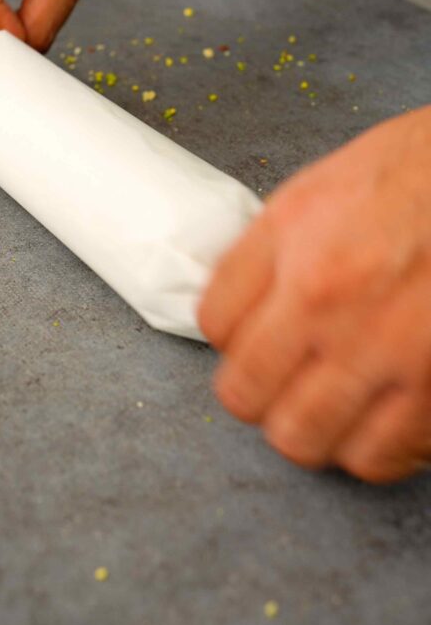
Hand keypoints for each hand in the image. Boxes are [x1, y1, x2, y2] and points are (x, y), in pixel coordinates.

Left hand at [198, 106, 430, 483]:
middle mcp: (327, 292)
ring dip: (310, 428)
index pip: (214, 322)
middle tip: (280, 382)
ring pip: (304, 438)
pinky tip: (380, 419)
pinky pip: (379, 454)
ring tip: (329, 407)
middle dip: (256, 393)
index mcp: (293, 232)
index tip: (250, 336)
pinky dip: (372, 447)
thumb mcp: (326, 185)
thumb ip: (274, 246)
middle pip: (245, 393)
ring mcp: (383, 344)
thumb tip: (245, 304)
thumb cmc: (421, 169)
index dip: (229, 335)